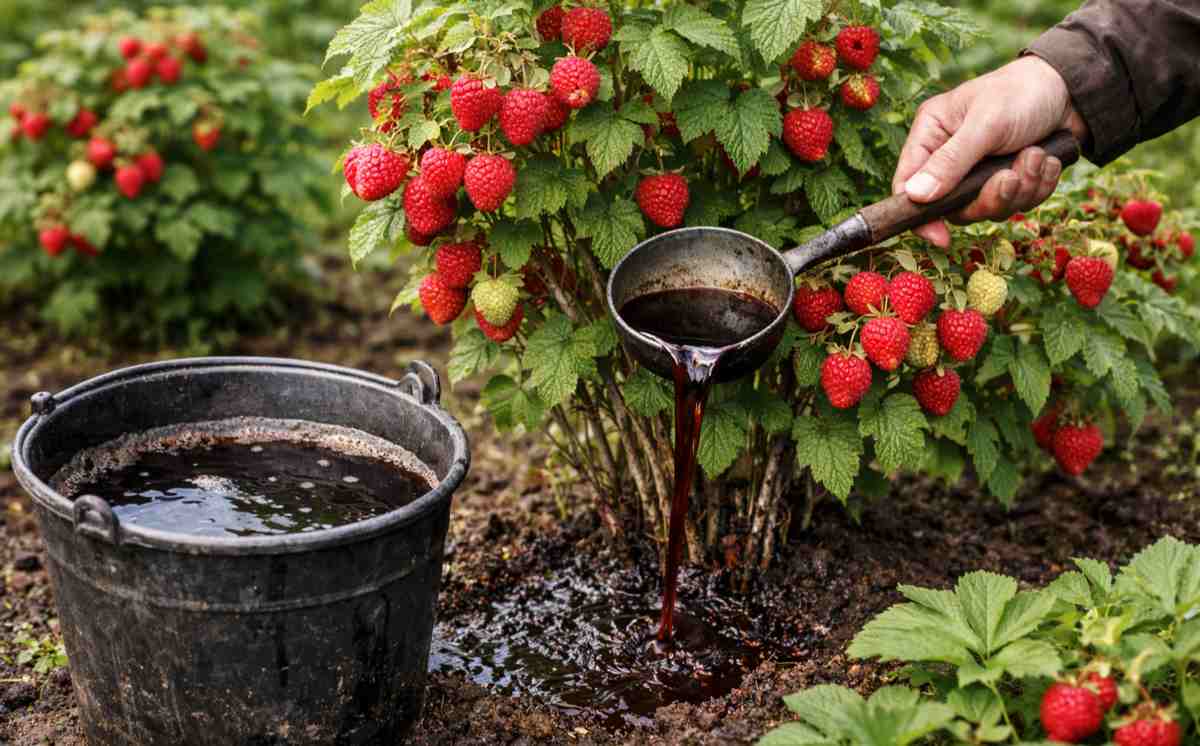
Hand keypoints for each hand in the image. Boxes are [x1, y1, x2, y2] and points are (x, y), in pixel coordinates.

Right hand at [893, 55, 1089, 246]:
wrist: (1074, 88)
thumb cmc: (1022, 93)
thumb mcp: (985, 124)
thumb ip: (950, 162)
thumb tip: (915, 196)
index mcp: (931, 135)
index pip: (908, 184)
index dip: (919, 214)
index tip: (940, 237)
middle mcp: (949, 157)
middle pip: (954, 206)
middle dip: (990, 197)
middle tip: (1011, 177)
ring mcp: (979, 172)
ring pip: (990, 208)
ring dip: (1021, 188)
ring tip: (1037, 156)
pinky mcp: (1008, 179)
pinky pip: (1018, 203)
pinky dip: (1038, 185)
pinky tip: (1047, 159)